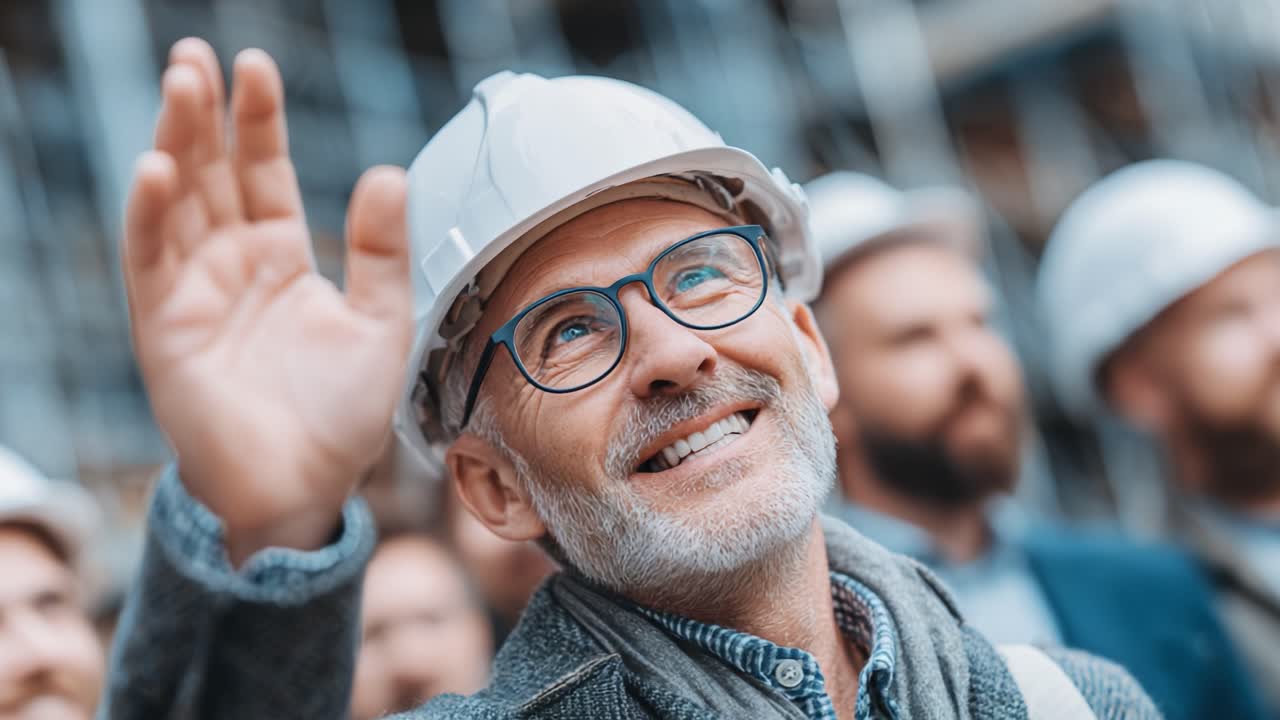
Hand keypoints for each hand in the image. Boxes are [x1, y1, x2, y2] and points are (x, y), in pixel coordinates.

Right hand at [123, 39, 412, 563]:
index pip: (264, 173)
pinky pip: (151, 260)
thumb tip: (390, 170)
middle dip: (204, 113)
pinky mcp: (164, 327)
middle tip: (198, 55)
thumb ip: (381, 251)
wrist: (306, 489)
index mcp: (283, 258)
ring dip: (175, 143)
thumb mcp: (381, 323)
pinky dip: (151, 213)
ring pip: (178, 202)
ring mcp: (194, 292)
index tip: (257, 67)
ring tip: (182, 83)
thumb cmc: (342, 416)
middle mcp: (233, 265)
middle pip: (212, 173)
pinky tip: (158, 168)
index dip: (258, 121)